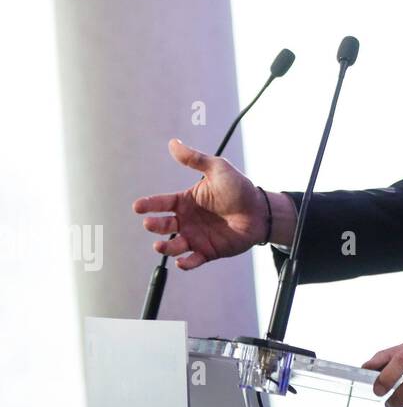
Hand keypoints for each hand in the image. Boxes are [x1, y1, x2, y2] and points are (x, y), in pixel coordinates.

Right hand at [132, 138, 265, 268]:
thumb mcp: (217, 169)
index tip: (138, 206)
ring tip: (161, 245)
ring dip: (165, 247)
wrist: (260, 210)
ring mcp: (196, 236)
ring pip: (174, 245)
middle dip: (154, 225)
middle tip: (149, 223)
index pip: (161, 203)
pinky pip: (193, 260)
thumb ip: (195, 159)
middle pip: (163, 225)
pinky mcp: (208, 251)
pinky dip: (186, 263)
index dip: (149, 204)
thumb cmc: (239, 188)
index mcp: (186, 201)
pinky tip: (182, 261)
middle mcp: (187, 220)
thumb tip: (173, 143)